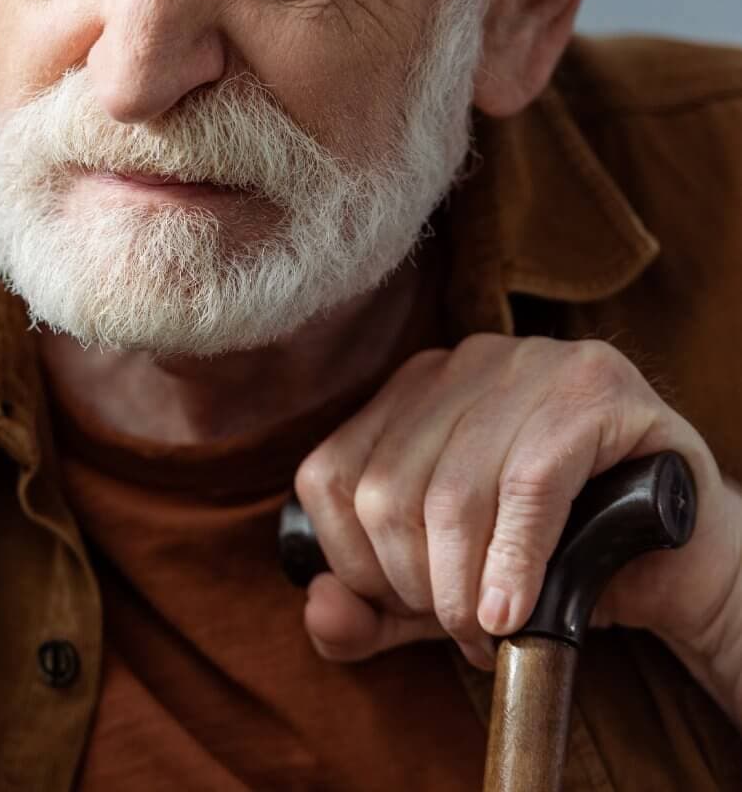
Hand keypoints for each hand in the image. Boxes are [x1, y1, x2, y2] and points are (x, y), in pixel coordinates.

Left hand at [293, 335, 741, 674]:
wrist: (675, 563)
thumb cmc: (551, 567)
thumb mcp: (440, 598)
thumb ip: (367, 612)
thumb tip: (319, 608)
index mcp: (406, 395)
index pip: (331, 477)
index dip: (357, 563)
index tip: (408, 610)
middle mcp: (459, 365)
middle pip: (388, 490)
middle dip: (418, 586)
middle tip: (464, 631)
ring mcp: (529, 364)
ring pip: (453, 493)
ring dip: (465, 588)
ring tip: (494, 630)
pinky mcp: (596, 387)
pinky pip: (530, 486)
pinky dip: (514, 563)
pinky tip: (515, 611)